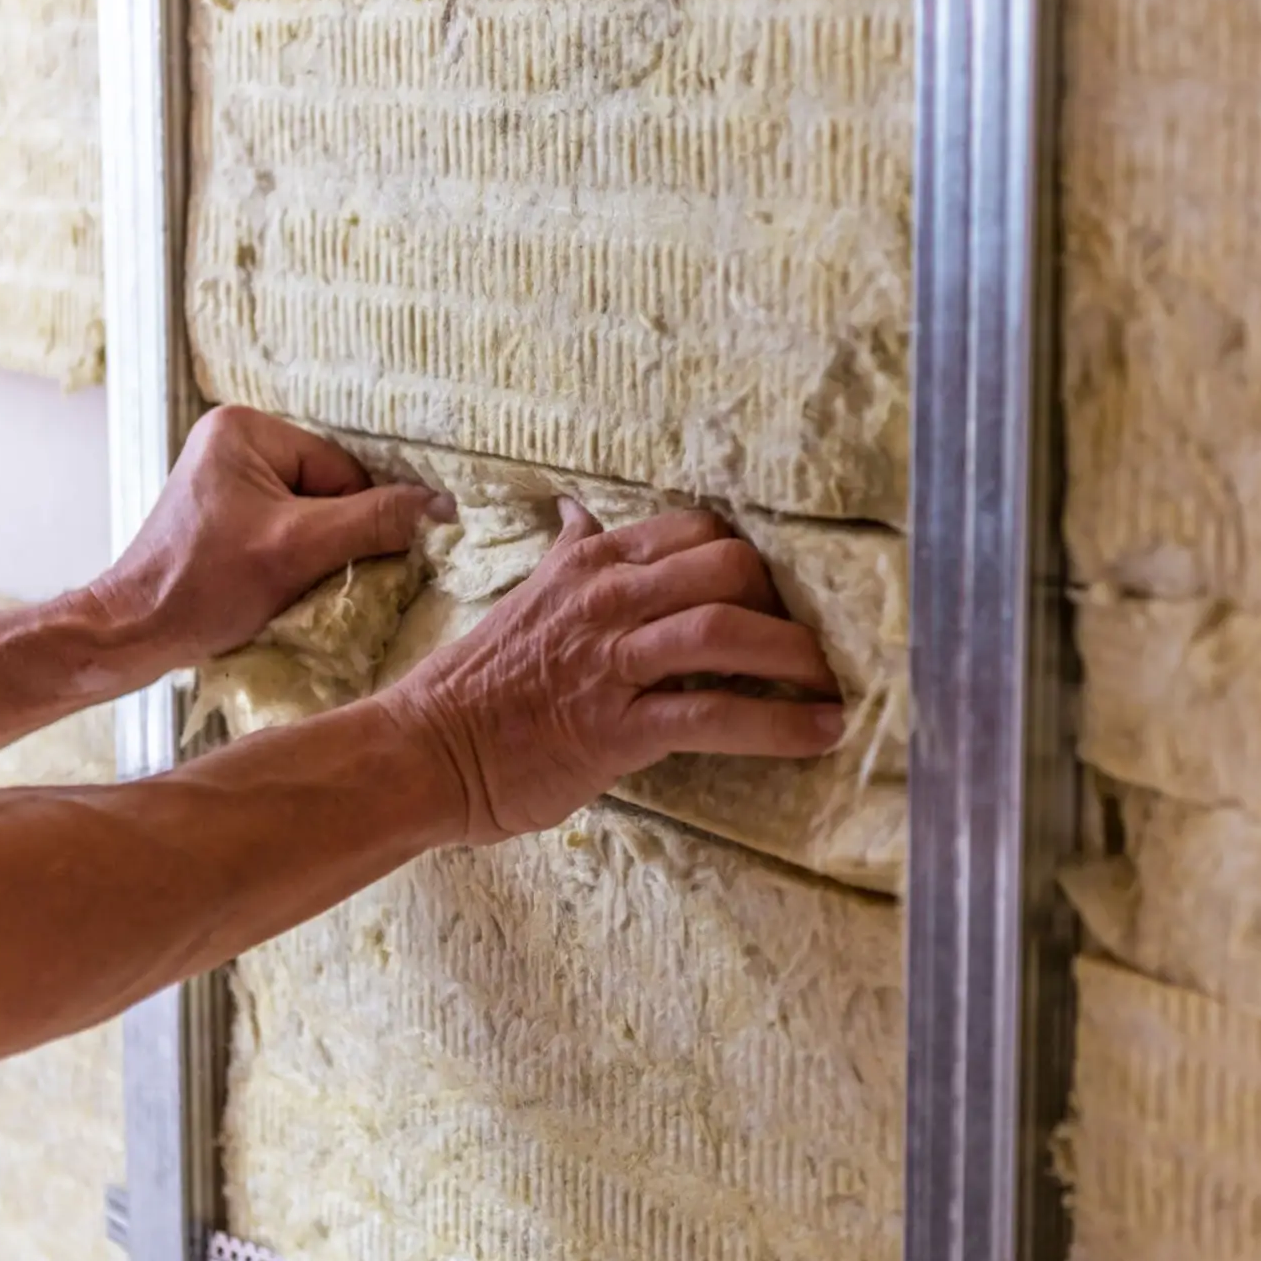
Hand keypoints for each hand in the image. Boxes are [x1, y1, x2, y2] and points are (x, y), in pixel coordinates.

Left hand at [88, 406, 450, 669]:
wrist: (136, 633)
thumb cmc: (204, 587)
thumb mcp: (298, 549)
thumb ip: (376, 521)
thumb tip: (444, 509)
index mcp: (246, 427)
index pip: (343, 471)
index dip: (351, 521)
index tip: (330, 562)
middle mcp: (236, 439)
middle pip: (331, 491)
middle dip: (331, 537)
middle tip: (309, 576)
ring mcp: (230, 476)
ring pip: (316, 514)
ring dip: (316, 553)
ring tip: (287, 582)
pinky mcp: (227, 512)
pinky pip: (290, 528)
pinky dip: (295, 559)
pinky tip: (275, 583)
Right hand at [379, 500, 845, 844]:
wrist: (425, 751)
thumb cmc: (479, 685)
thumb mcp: (528, 597)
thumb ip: (569, 554)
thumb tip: (578, 509)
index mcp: (592, 563)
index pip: (699, 529)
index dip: (752, 559)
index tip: (776, 596)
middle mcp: (608, 599)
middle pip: (731, 565)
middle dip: (786, 603)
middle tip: (810, 643)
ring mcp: (613, 660)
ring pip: (728, 629)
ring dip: (799, 657)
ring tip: (835, 684)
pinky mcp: (617, 727)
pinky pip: (716, 714)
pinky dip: (780, 724)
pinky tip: (820, 733)